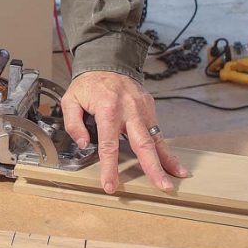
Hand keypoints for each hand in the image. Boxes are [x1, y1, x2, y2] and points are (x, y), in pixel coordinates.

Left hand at [60, 70, 188, 194]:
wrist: (108, 61)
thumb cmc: (89, 84)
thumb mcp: (70, 100)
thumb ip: (74, 124)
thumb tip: (84, 144)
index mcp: (108, 110)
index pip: (109, 145)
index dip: (110, 168)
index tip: (111, 185)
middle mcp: (129, 111)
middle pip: (143, 144)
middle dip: (153, 167)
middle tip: (163, 185)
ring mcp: (142, 109)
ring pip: (156, 138)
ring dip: (167, 159)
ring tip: (177, 177)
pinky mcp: (149, 108)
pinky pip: (157, 131)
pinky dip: (165, 148)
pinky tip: (172, 162)